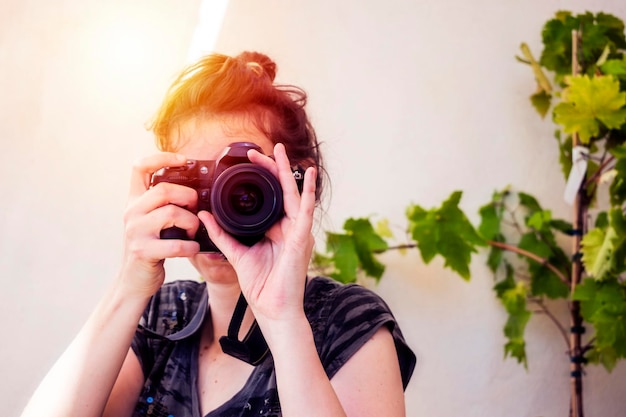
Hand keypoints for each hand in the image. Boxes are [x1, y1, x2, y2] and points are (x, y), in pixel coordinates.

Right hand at [119, 152, 200, 296]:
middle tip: (196, 209)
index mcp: (134, 201)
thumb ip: (163, 204)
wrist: (133, 281)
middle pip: (164, 190)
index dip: (162, 157)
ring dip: (192, 222)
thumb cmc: (151, 248)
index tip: (183, 160)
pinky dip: (190, 246)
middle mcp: (131, 212)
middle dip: (188, 197)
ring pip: (172, 213)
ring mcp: (135, 231)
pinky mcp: (143, 251)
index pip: (140, 167)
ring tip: (193, 233)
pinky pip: (175, 244)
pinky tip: (192, 248)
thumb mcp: (151, 221)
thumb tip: (195, 191)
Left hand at [198, 143, 316, 323]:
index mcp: (277, 230)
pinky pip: (305, 212)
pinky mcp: (301, 240)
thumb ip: (221, 234)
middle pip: (282, 191)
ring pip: (294, 195)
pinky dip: (308, 193)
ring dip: (287, 173)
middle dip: (272, 169)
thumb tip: (203, 215)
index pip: (271, 197)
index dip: (262, 178)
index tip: (249, 163)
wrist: (273, 309)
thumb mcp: (236, 254)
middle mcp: (289, 227)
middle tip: (261, 150)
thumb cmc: (261, 285)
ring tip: (280, 152)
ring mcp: (297, 232)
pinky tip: (307, 177)